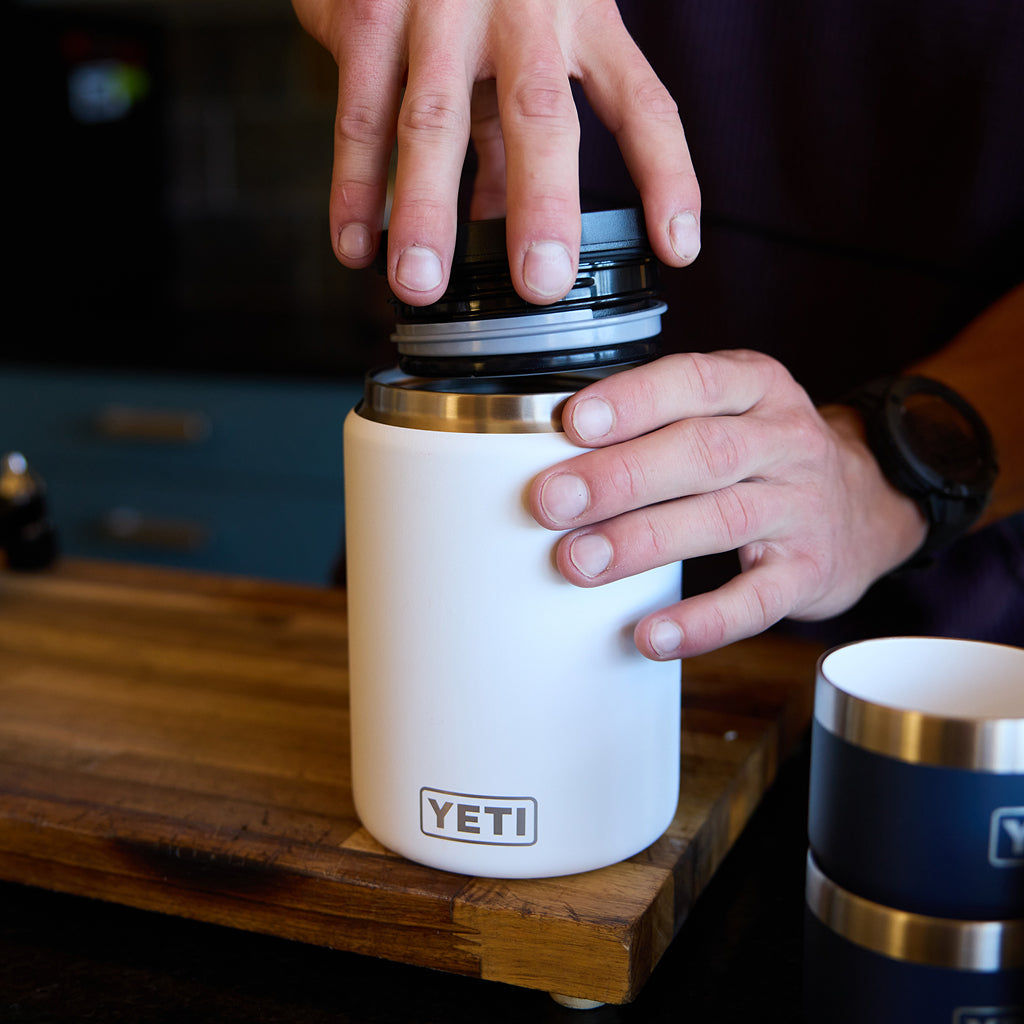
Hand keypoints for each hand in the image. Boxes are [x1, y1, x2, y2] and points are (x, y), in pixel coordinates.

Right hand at [292, 0, 700, 305]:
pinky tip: (358, 245)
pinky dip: (356, 185)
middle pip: (540, 113)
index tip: (677, 251)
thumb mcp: (524, 32)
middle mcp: (522, 6)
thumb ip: (514, 118)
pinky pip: (361, 113)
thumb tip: (501, 214)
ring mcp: (441, 6)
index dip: (665, 179)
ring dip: (427, 210)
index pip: (641, 103)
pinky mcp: (369, 10)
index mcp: (582, 14)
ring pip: (435, 120)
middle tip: (541, 283)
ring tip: (419, 284)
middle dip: (543, 206)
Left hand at [529, 351, 928, 658]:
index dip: (633, 401)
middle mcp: (786, 442)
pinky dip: (702, 620)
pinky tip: (652, 633)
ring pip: (721, 519)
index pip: (695, 382)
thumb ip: (662, 418)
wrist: (871, 506)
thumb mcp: (731, 410)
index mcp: (758, 389)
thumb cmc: (767, 455)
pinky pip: (756, 600)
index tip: (573, 423)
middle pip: (703, 452)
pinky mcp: (808, 573)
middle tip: (553, 500)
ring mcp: (802, 508)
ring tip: (579, 561)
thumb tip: (561, 455)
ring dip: (643, 541)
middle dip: (621, 477)